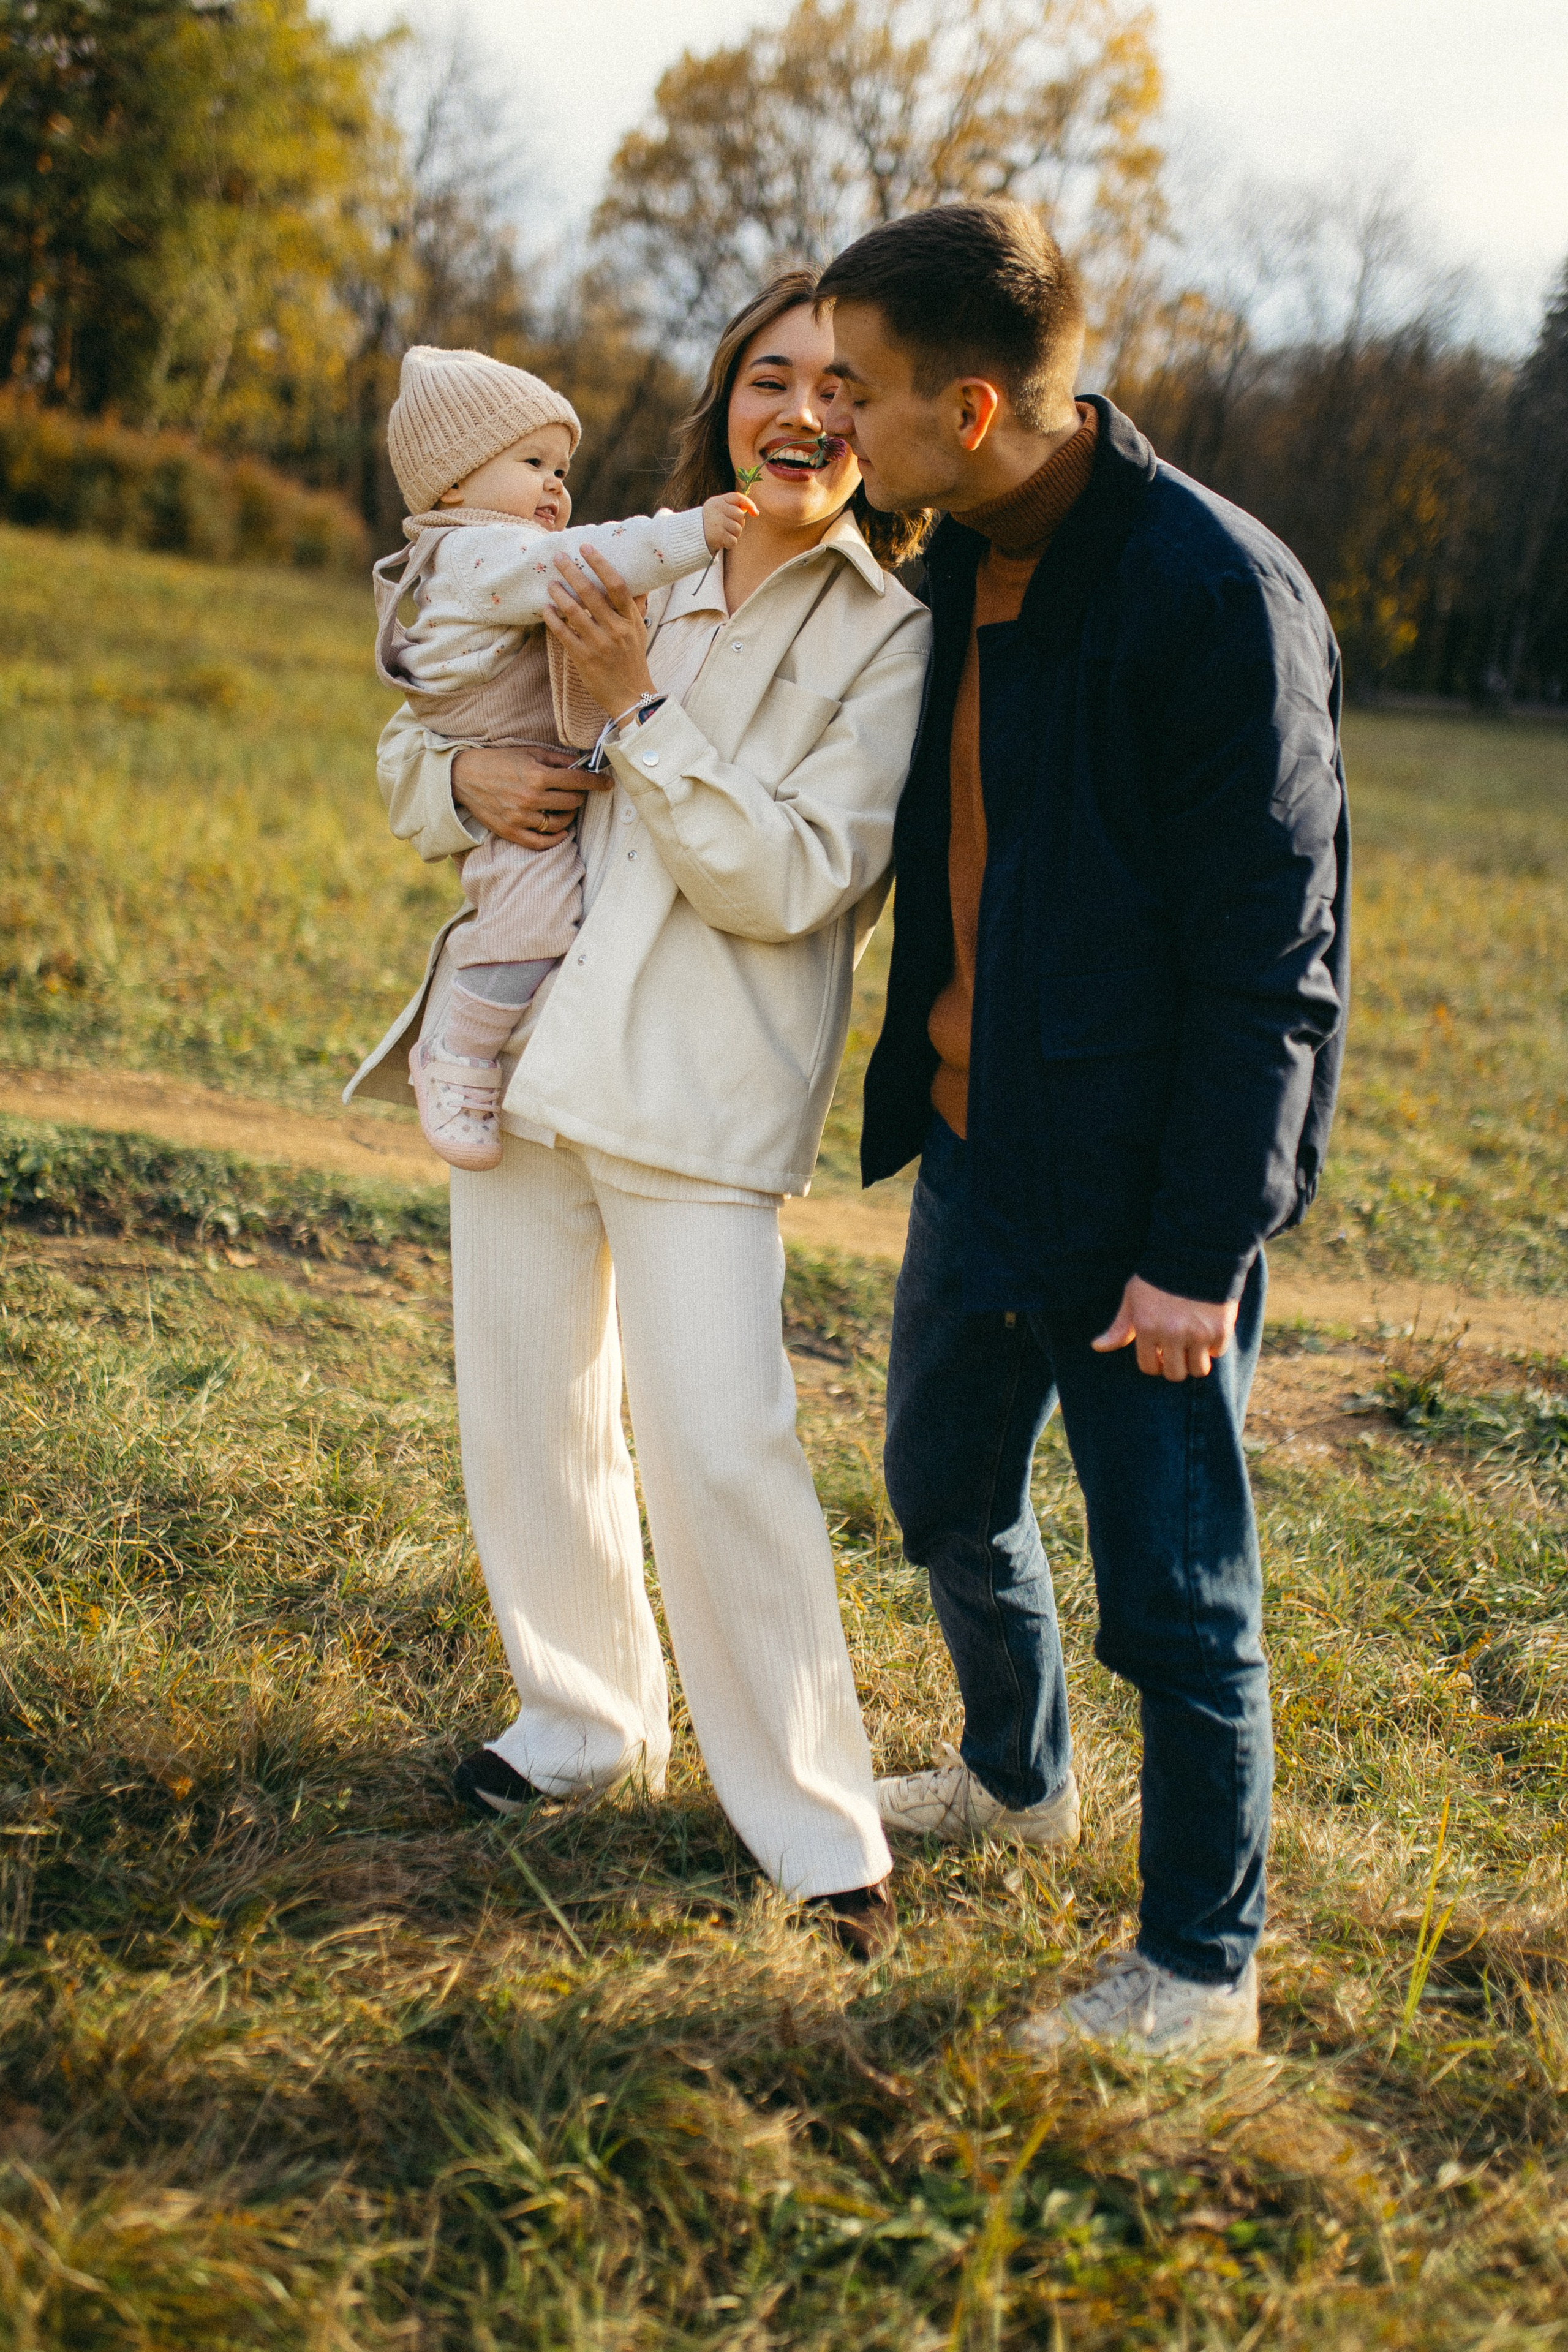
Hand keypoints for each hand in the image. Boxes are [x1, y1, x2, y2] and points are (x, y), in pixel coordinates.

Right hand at [450, 743, 605, 851]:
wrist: (463, 777)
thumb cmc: (497, 761)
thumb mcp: (528, 752)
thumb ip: (556, 759)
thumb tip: (581, 764)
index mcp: (537, 775)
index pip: (578, 781)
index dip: (597, 782)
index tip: (607, 783)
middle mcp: (531, 798)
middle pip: (572, 803)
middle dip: (579, 796)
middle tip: (576, 791)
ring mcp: (521, 818)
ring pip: (561, 823)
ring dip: (569, 816)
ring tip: (565, 808)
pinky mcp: (511, 832)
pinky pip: (541, 842)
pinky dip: (555, 838)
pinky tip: (560, 831)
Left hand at [542, 543, 656, 715]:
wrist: (632, 697)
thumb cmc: (633, 661)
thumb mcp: (639, 632)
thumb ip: (632, 608)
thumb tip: (633, 582)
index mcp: (631, 620)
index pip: (616, 585)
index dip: (600, 563)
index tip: (585, 547)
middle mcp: (616, 630)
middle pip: (590, 593)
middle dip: (571, 571)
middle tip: (558, 557)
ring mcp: (599, 645)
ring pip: (573, 612)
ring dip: (558, 593)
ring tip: (550, 583)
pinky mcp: (584, 659)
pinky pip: (563, 634)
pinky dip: (552, 619)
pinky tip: (546, 609)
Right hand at [702, 490, 757, 551]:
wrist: (691, 537)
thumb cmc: (710, 523)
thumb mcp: (718, 510)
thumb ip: (733, 507)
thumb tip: (754, 511)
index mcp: (717, 501)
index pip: (737, 497)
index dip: (749, 504)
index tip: (755, 513)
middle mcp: (716, 509)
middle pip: (740, 515)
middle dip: (739, 523)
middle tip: (728, 527)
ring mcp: (717, 522)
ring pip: (738, 529)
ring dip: (734, 534)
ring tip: (724, 534)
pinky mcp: (717, 535)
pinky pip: (733, 540)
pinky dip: (730, 543)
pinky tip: (722, 542)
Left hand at [1092, 1275, 1238, 1381]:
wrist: (1195, 1252)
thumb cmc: (1158, 1275)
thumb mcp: (1133, 1297)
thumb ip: (1119, 1327)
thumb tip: (1097, 1347)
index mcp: (1146, 1327)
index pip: (1149, 1367)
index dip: (1155, 1364)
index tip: (1161, 1356)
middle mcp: (1171, 1334)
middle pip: (1175, 1374)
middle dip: (1175, 1366)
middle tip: (1179, 1353)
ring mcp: (1197, 1333)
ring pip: (1198, 1370)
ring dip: (1196, 1361)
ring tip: (1194, 1345)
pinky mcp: (1220, 1329)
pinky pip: (1217, 1352)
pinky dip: (1214, 1345)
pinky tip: (1208, 1329)